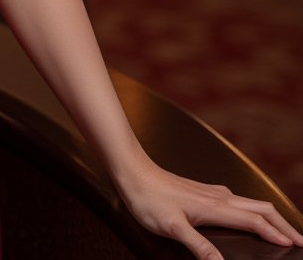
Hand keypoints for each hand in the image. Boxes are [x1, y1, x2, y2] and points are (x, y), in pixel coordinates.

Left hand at [117, 159, 302, 258]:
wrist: (131, 169)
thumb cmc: (149, 197)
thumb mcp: (173, 226)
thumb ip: (199, 247)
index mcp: (216, 207)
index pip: (257, 221)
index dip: (278, 234)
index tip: (298, 246)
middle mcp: (218, 196)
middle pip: (261, 208)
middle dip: (283, 223)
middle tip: (301, 240)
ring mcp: (210, 191)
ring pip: (250, 201)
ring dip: (270, 215)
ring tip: (281, 229)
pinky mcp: (202, 190)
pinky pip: (236, 199)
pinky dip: (252, 209)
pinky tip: (246, 214)